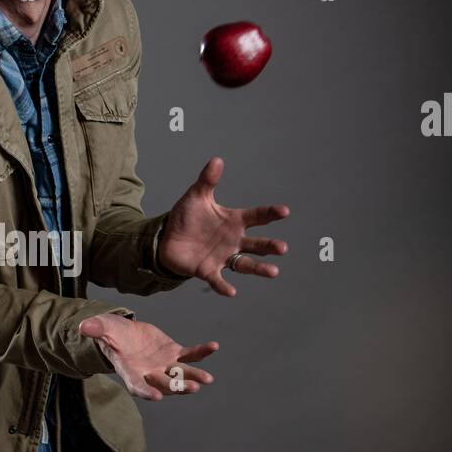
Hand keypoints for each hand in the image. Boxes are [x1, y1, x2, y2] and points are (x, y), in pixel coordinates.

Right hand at [79, 313, 218, 401]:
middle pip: (164, 383)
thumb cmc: (110, 334)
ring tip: (207, 379)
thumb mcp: (102, 328)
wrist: (124, 333)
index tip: (157, 397)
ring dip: (193, 376)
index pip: (138, 385)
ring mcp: (163, 365)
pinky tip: (213, 347)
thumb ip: (96, 329)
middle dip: (178, 386)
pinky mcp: (174, 354)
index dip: (147, 391)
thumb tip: (83, 326)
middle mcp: (149, 373)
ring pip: (180, 373)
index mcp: (130, 371)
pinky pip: (190, 355)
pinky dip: (202, 352)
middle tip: (192, 388)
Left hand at [158, 156, 289, 296]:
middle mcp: (233, 241)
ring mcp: (223, 257)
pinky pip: (219, 280)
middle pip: (257, 244)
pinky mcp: (208, 271)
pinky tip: (232, 292)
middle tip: (282, 248)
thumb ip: (207, 181)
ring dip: (259, 268)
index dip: (270, 213)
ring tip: (274, 272)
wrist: (167, 239)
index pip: (257, 216)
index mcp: (234, 221)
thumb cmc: (186, 218)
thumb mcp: (196, 197)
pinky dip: (224, 286)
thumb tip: (217, 159)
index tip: (284, 211)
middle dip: (270, 246)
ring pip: (245, 264)